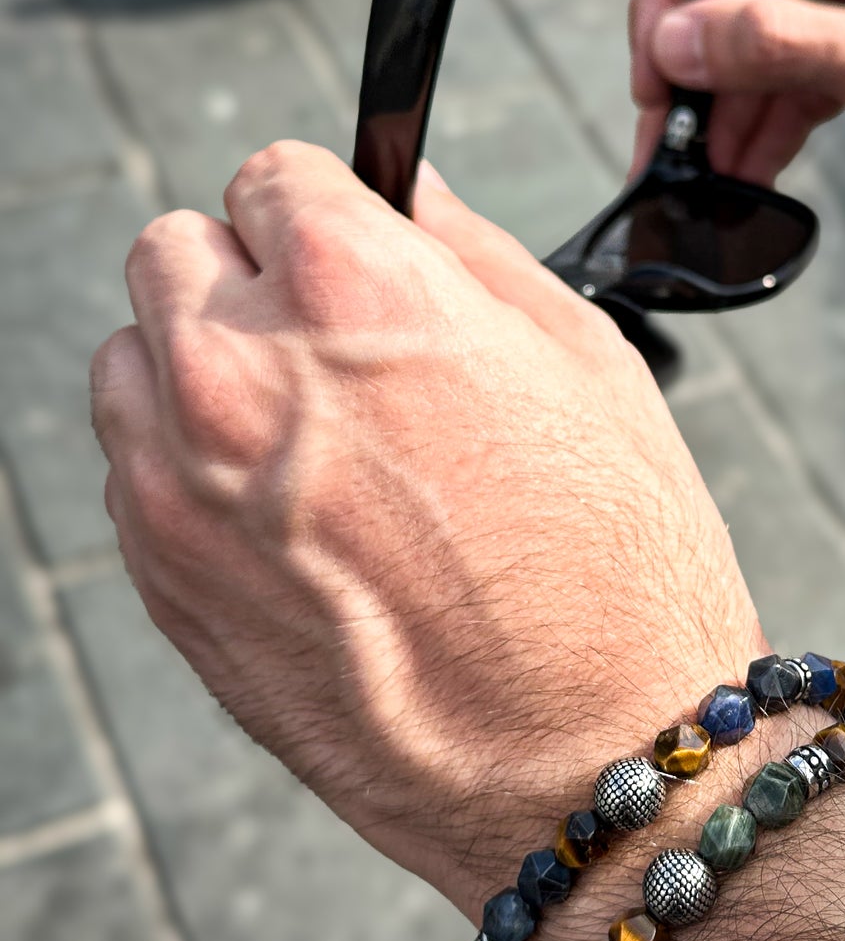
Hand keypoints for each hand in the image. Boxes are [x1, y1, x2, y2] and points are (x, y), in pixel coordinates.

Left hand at [90, 143, 763, 916]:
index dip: (331, 209)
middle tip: (337, 349)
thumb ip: (470, 250)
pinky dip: (192, 474)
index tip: (359, 251)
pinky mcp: (161, 582)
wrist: (585, 768)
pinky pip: (136, 474)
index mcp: (349, 287)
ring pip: (133, 361)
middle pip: (176, 251)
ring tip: (315, 445)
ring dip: (202, 372)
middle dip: (251, 279)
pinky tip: (298, 525)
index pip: (271, 172)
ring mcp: (178, 485)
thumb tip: (407, 197)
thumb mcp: (585, 361)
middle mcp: (235, 371)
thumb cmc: (615, 569)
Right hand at [630, 0, 844, 181]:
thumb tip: (676, 41)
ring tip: (706, 175)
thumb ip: (770, 46)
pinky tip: (754, 163)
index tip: (650, 83)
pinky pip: (814, 54)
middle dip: (697, 70)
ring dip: (737, 102)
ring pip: (770, 29)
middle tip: (667, 150)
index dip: (668, 3)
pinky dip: (784, 107)